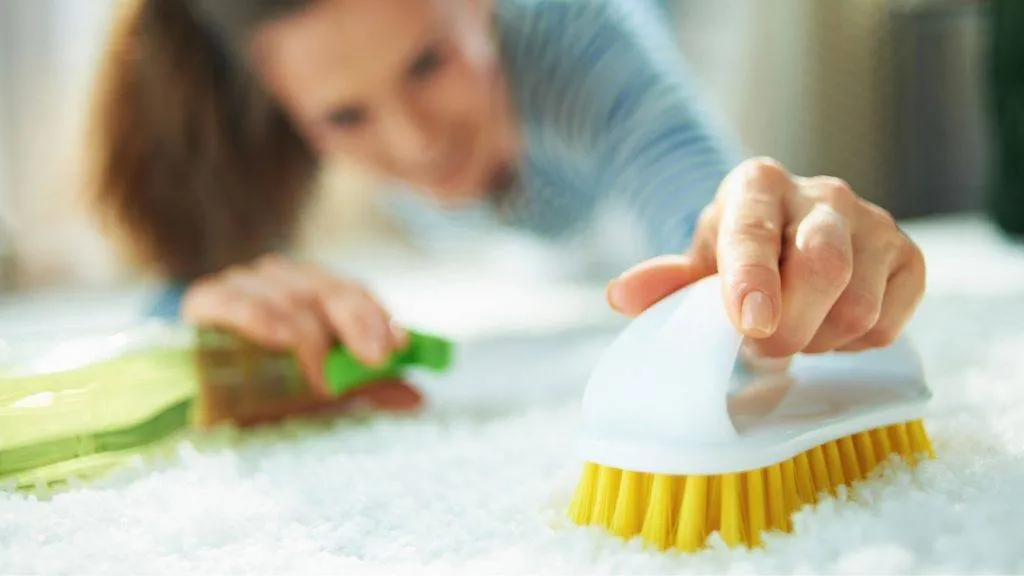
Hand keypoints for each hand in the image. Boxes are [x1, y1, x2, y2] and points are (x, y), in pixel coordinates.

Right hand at [181, 254, 420, 409]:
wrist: (185, 391)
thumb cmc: (261, 388)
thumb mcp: (319, 393)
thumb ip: (363, 389)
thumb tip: (417, 396)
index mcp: (312, 292)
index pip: (353, 292)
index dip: (379, 316)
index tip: (398, 347)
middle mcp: (282, 280)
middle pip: (329, 289)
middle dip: (358, 323)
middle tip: (373, 361)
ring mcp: (244, 284)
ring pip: (290, 295)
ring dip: (311, 337)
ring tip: (320, 380)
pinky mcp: (206, 299)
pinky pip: (239, 301)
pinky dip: (262, 317)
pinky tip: (281, 339)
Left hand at [607, 157, 925, 357]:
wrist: (790, 234)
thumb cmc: (738, 253)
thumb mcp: (696, 261)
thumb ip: (663, 280)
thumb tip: (621, 296)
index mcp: (758, 185)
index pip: (755, 232)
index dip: (752, 279)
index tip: (748, 322)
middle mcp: (824, 194)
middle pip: (822, 268)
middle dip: (787, 327)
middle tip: (760, 344)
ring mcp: (875, 223)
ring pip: (856, 308)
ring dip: (816, 340)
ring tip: (794, 327)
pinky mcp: (910, 258)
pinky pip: (886, 325)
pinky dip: (851, 343)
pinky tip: (828, 323)